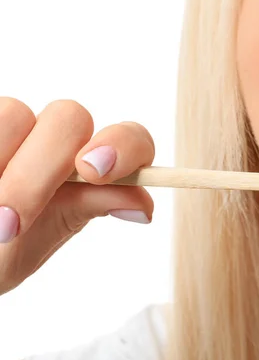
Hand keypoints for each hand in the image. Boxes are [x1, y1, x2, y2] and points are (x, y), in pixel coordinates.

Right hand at [0, 97, 154, 294]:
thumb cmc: (2, 248)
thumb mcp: (44, 237)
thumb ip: (91, 207)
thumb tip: (143, 207)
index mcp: (90, 166)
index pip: (130, 138)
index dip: (122, 146)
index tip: (93, 175)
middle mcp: (56, 139)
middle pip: (70, 116)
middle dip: (42, 169)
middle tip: (12, 224)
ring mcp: (15, 128)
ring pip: (17, 112)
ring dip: (5, 166)